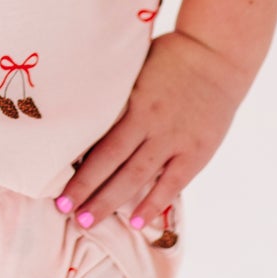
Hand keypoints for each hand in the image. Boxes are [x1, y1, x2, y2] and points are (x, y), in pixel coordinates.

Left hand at [56, 28, 242, 231]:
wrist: (217, 54)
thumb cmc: (170, 57)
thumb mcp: (135, 69)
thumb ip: (115, 94)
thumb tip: (81, 111)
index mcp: (134, 102)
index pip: (100, 143)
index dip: (79, 169)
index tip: (59, 187)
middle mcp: (152, 124)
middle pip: (113, 165)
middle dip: (87, 191)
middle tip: (64, 211)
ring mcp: (175, 139)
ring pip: (138, 177)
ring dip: (112, 201)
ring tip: (87, 222)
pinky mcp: (197, 151)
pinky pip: (172, 183)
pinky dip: (154, 203)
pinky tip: (137, 223)